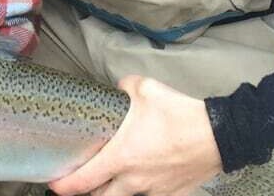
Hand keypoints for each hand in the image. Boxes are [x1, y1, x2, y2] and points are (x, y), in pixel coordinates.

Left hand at [48, 76, 222, 195]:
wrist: (218, 135)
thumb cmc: (179, 114)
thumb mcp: (145, 89)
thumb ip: (123, 89)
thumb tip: (117, 91)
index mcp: (121, 157)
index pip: (82, 181)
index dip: (64, 186)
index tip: (55, 183)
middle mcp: (134, 180)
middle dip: (88, 193)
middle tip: (84, 181)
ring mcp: (153, 190)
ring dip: (115, 191)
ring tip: (114, 179)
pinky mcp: (172, 194)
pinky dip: (143, 190)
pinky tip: (146, 178)